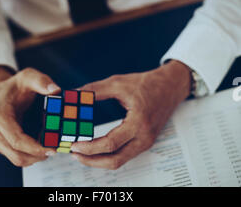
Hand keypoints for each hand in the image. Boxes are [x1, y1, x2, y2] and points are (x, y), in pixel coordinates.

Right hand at [0, 66, 60, 166]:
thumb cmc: (14, 85)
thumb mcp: (27, 76)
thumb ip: (41, 81)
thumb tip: (56, 90)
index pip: (17, 140)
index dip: (35, 148)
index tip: (52, 148)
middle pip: (16, 154)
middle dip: (37, 155)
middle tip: (55, 150)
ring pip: (16, 159)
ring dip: (34, 158)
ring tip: (50, 149)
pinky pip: (15, 156)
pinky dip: (29, 155)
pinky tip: (41, 147)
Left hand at [71, 60, 190, 169]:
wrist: (170, 86)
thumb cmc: (146, 83)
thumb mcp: (118, 83)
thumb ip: (95, 90)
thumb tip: (74, 94)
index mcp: (138, 122)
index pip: (111, 143)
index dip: (90, 147)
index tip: (75, 144)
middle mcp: (144, 137)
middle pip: (115, 160)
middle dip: (91, 161)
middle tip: (74, 154)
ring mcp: (146, 142)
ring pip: (120, 161)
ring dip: (99, 160)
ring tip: (82, 152)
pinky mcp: (145, 142)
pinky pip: (125, 155)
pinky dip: (109, 155)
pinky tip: (97, 148)